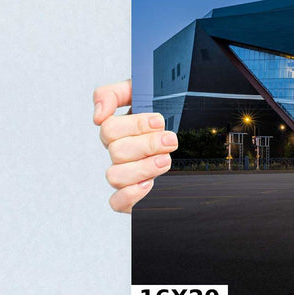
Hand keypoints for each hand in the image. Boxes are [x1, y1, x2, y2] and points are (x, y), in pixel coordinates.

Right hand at [93, 79, 177, 213]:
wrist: (195, 137)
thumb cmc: (167, 113)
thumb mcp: (144, 92)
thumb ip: (114, 94)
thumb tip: (98, 116)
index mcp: (120, 130)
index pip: (109, 128)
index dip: (135, 125)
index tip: (160, 121)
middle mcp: (120, 152)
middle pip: (116, 151)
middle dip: (147, 144)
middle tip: (170, 140)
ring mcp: (125, 174)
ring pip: (115, 176)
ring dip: (143, 168)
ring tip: (166, 160)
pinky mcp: (132, 196)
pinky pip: (117, 202)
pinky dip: (130, 195)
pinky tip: (149, 184)